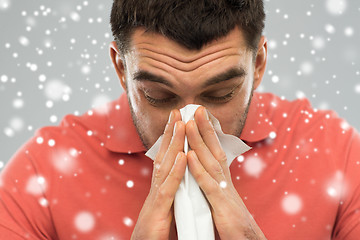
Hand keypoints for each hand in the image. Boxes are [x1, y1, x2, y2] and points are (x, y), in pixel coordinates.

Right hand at [131, 109, 185, 239]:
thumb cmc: (155, 229)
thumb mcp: (165, 205)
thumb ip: (171, 190)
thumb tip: (178, 179)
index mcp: (161, 186)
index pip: (166, 158)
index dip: (172, 139)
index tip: (178, 121)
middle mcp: (156, 187)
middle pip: (164, 155)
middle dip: (171, 132)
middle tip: (178, 111)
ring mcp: (156, 196)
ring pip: (165, 165)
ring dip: (174, 143)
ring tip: (181, 123)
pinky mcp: (159, 209)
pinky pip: (169, 187)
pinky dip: (177, 170)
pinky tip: (184, 155)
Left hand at [186, 106, 266, 239]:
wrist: (246, 238)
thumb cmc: (232, 220)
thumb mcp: (222, 196)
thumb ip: (215, 182)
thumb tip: (208, 169)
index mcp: (223, 179)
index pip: (215, 150)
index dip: (208, 133)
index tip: (199, 116)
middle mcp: (224, 180)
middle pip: (214, 149)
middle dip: (205, 128)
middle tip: (196, 108)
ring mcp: (223, 190)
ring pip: (210, 161)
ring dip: (199, 141)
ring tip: (188, 123)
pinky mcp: (220, 204)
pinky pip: (207, 184)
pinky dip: (198, 169)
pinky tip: (189, 155)